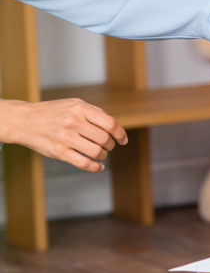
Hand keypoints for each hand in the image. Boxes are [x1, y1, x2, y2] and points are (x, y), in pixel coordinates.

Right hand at [0, 99, 127, 172]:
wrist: (24, 120)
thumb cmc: (52, 112)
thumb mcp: (73, 104)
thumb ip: (94, 112)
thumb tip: (114, 127)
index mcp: (80, 109)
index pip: (110, 123)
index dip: (121, 134)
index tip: (123, 140)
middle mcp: (73, 122)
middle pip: (105, 139)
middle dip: (111, 145)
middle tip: (108, 146)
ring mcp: (66, 138)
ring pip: (97, 152)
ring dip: (103, 155)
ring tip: (101, 154)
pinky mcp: (59, 152)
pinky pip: (84, 163)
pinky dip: (95, 167)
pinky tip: (98, 166)